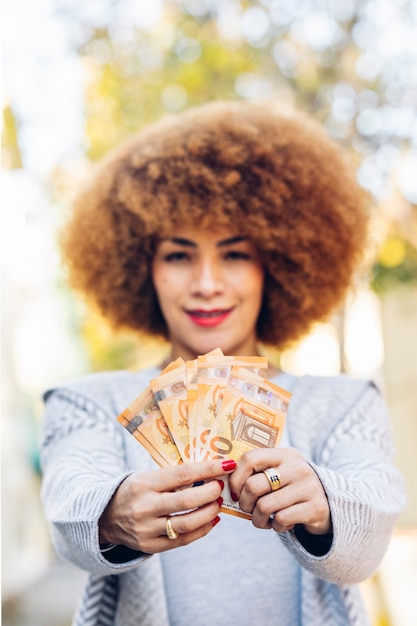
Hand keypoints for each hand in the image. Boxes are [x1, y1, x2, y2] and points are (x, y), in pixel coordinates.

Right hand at [99, 459, 235, 552]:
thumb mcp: (146, 476)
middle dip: (211, 492)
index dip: (208, 469)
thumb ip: (173, 477)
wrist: (104, 516)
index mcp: (144, 483)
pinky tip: (212, 520)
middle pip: (187, 500)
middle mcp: (144, 506)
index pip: (182, 474)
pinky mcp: (150, 546)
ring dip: (209, 512)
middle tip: (221, 486)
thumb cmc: (133, 490)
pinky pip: (183, 540)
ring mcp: (146, 529)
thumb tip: (209, 472)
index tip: (227, 464)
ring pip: (187, 523)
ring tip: (218, 503)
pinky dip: (202, 529)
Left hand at [229, 448, 330, 534]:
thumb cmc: (291, 488)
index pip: (250, 458)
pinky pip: (280, 520)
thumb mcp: (279, 472)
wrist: (329, 504)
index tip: (233, 492)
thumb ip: (257, 472)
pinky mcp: (315, 507)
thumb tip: (222, 482)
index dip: (236, 478)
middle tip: (248, 509)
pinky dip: (275, 526)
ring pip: (264, 506)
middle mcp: (297, 467)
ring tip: (263, 519)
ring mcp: (308, 487)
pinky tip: (280, 522)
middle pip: (253, 486)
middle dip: (244, 503)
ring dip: (257, 519)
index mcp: (285, 454)